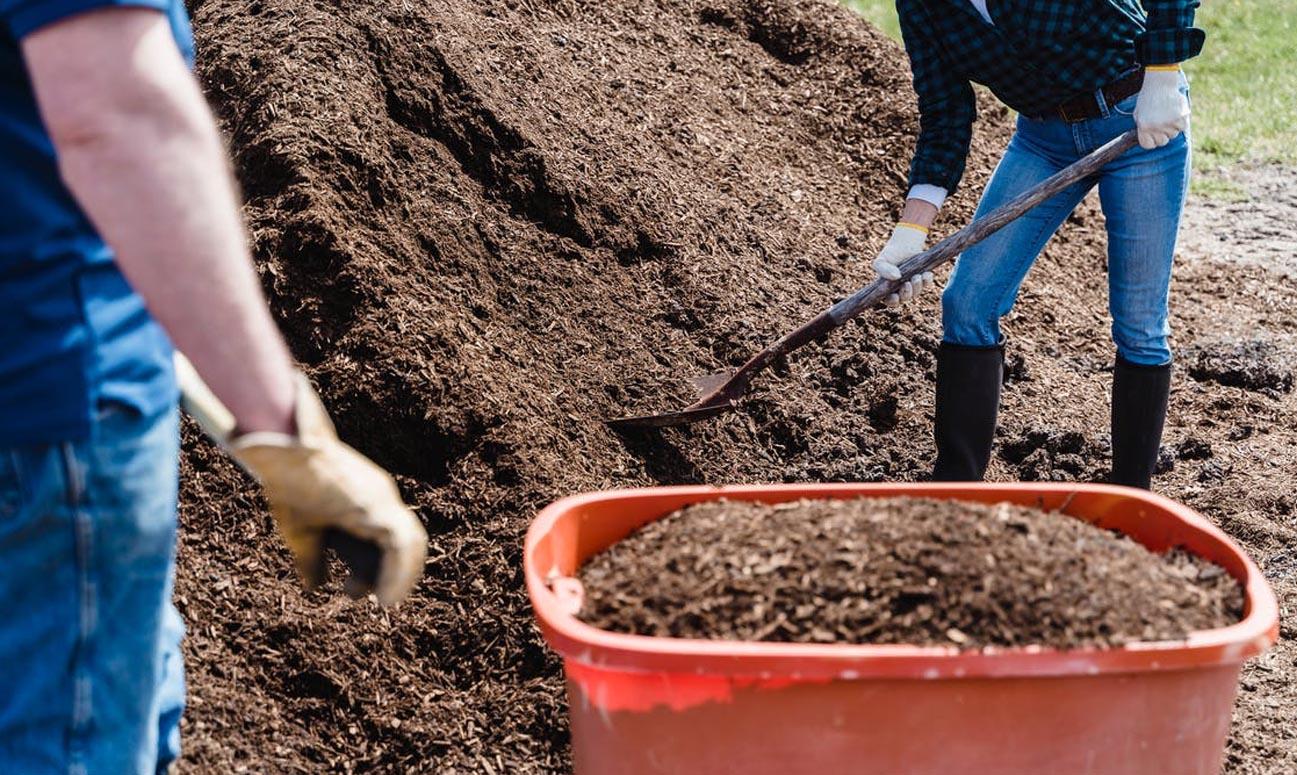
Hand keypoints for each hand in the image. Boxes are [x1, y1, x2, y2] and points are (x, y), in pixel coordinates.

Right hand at [228, 374, 428, 605]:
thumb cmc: (290, 487)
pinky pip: (400, 546)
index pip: (391, 536)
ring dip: (402, 576)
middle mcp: (382, 497)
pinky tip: (385, 596)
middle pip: (407, 540)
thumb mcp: (303, 532)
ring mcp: (382, 499)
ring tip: (386, 602)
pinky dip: (397, 573)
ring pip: (411, 544)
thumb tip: (314, 589)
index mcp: (367, 501)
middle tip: (382, 599)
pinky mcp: (376, 506)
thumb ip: (313, 560)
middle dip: (398, 572)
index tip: (363, 592)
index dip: (386, 566)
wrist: (285, 454)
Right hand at [872, 223, 934, 306]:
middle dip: (907, 293)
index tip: (895, 296)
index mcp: (888, 288)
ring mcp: (913, 285)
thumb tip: (897, 277)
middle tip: (907, 283)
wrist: (903, 244)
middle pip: (905, 298)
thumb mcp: (881, 261)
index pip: (890, 301)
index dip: (893, 301)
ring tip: (916, 276)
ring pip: (916, 292)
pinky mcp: (923, 278)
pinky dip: (927, 280)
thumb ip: (883, 269)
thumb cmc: (890, 255)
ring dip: (917, 286)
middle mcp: (901, 289)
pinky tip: (925, 274)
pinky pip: (927, 284)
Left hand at [1133, 67, 1188, 149]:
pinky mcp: (1180, 117)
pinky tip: (1176, 112)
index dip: (1152, 141)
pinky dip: (1181, 121)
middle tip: (1162, 124)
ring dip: (1172, 127)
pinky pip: (1183, 127)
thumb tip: (1148, 140)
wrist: (1160, 84)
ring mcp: (1168, 123)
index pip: (1148, 145)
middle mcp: (1156, 127)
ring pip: (1173, 134)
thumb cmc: (1148, 99)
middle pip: (1162, 142)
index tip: (1154, 136)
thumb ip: (1142, 129)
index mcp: (1144, 127)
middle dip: (1163, 135)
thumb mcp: (1138, 115)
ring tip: (1168, 114)